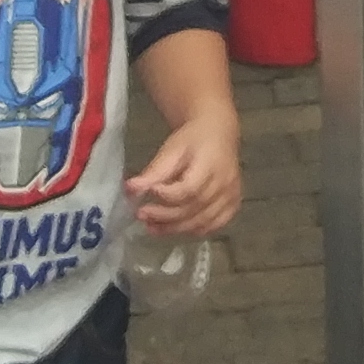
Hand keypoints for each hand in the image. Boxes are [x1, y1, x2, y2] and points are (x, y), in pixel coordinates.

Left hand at [126, 110, 243, 240]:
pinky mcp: (233, 204)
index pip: (189, 188)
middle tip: (141, 215)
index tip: (148, 193)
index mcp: (211, 164)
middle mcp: (225, 183)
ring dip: (175, 228)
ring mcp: (231, 196)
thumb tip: (130, 190)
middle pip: (195, 208)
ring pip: (203, 221)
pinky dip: (194, 230)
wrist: (218, 133)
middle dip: (166, 216)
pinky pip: (214, 225)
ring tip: (151, 227)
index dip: (167, 195)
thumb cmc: (192, 139)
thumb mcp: (171, 149)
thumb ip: (154, 171)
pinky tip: (174, 228)